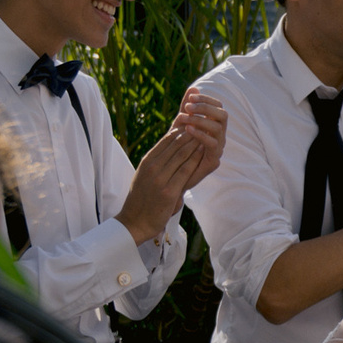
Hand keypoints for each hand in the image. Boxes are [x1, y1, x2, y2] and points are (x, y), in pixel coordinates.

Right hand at [119, 121, 208, 244]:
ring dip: (195, 142)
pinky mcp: (168, 191)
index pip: (166, 140)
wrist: (135, 221)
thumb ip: (157, 162)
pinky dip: (196, 159)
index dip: (181, 129)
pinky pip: (185, 170)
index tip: (193, 121)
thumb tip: (169, 150)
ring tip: (207, 133)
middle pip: (175, 144)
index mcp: (147, 161)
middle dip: (191, 132)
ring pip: (181, 155)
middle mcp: (152, 167)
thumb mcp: (145, 175)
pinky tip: (204, 151)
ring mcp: (160, 178)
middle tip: (204, 122)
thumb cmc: (142, 198)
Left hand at [174, 89, 227, 184]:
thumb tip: (193, 87)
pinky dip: (201, 134)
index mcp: (213, 125)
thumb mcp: (181, 124)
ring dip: (200, 119)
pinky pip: (213, 144)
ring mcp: (218, 148)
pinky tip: (187, 129)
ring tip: (183, 118)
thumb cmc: (177, 148)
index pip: (217, 106)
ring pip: (218, 128)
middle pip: (222, 114)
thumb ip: (187, 108)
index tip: (190, 97)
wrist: (173, 176)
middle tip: (188, 106)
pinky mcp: (213, 160)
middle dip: (205, 108)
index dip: (206, 99)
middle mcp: (219, 135)